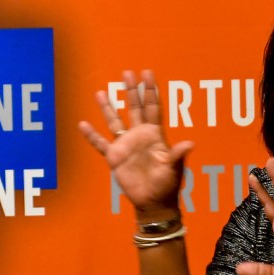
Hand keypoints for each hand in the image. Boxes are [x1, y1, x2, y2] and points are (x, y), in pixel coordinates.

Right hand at [78, 69, 193, 218]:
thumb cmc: (167, 185)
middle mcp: (139, 136)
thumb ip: (178, 155)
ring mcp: (125, 145)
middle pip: (134, 108)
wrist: (153, 202)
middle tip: (127, 72)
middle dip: (131, 90)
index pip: (152, 107)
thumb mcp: (174, 168)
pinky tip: (83, 125)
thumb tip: (190, 143)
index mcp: (155, 135)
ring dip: (108, 107)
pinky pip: (101, 144)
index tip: (147, 73)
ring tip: (100, 92)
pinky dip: (91, 135)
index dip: (150, 90)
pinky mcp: (114, 158)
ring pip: (115, 121)